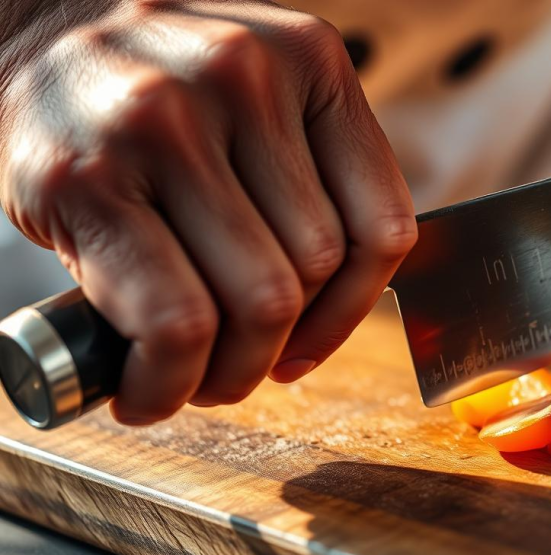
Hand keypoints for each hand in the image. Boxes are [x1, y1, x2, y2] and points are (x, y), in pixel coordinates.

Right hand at [0, 0, 416, 423]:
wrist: (33, 36)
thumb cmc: (159, 92)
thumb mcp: (262, 98)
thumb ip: (311, 174)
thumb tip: (331, 313)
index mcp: (311, 62)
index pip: (383, 225)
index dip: (353, 309)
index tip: (311, 344)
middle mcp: (246, 78)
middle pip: (317, 269)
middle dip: (277, 345)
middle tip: (236, 365)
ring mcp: (165, 124)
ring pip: (261, 302)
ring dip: (229, 372)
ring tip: (193, 376)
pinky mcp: (89, 179)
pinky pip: (177, 321)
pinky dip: (170, 381)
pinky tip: (149, 389)